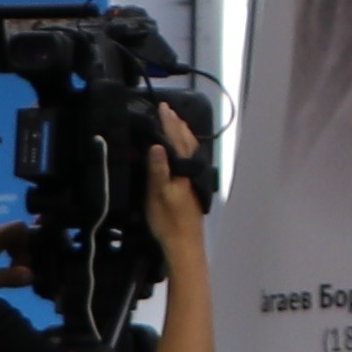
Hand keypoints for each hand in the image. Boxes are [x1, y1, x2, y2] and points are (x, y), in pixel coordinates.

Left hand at [0, 217, 46, 294]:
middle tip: (21, 272)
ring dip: (10, 253)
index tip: (28, 263)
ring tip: (10, 273)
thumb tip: (32, 275)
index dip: (30, 243)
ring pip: (1, 239)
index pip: (20, 227)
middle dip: (22, 250)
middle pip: (13, 233)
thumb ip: (9, 277)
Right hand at [146, 112, 214, 259]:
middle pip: (186, 142)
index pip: (176, 140)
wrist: (185, 243)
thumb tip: (156, 145)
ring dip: (183, 134)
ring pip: (190, 150)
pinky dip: (186, 147)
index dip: (168, 123)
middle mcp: (192, 170)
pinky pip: (190, 158)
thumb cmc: (168, 221)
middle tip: (168, 110)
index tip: (162, 107)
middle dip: (177, 125)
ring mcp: (195, 178)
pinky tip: (182, 150)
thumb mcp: (158, 195)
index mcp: (183, 169)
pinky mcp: (194, 186)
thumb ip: (158, 170)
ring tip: (175, 123)